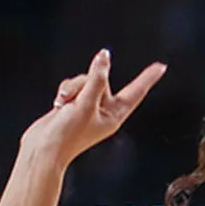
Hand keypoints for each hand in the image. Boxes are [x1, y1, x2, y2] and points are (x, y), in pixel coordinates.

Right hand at [20, 48, 166, 163]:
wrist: (43, 149)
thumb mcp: (85, 103)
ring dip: (73, 88)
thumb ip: (97, 78)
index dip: (147, 78)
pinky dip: (65, 91)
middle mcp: (103, 111)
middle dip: (86, 83)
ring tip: (64, 106)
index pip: (135, 93)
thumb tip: (104, 56)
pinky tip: (58, 104)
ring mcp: (87, 107)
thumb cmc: (68, 135)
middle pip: (103, 80)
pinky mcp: (72, 105)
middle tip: (76, 102)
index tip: (161, 66)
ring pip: (84, 80)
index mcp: (114, 116)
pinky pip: (72, 86)